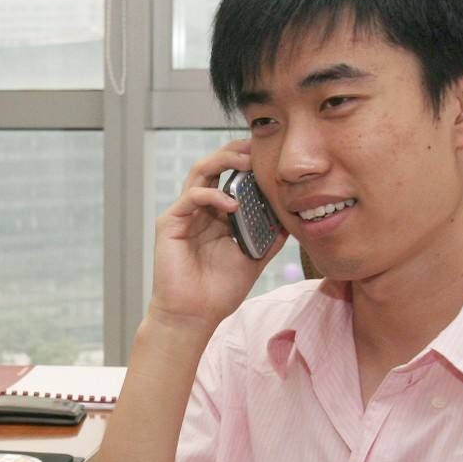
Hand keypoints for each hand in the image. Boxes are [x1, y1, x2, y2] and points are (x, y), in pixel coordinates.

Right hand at [149, 140, 286, 333]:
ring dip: (223, 161)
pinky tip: (232, 204)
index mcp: (217, 215)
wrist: (194, 315)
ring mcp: (184, 215)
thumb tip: (292, 219)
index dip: (248, 163)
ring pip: (200, 172)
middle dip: (236, 152)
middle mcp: (200, 210)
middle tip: (258, 146)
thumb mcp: (253, 259)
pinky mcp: (170, 224)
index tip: (270, 156)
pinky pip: (191, 197)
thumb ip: (269, 238)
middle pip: (214, 166)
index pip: (231, 177)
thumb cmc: (218, 291)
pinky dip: (212, 194)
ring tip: (246, 162)